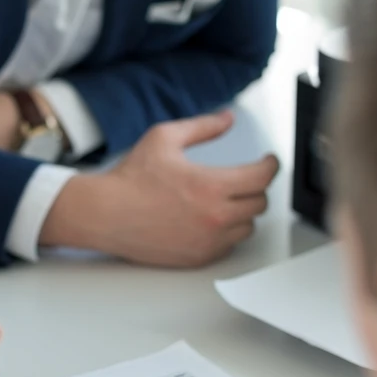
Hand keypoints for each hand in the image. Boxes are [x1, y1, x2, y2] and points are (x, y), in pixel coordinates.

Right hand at [41, 112, 278, 266]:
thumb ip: (202, 127)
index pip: (262, 178)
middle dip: (255, 187)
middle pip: (259, 203)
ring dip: (242, 212)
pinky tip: (211, 220)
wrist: (105, 214)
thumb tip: (227, 119)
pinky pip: (229, 246)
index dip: (270, 166)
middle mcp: (215, 217)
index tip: (268, 161)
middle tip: (244, 179)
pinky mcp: (198, 257)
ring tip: (225, 200)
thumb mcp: (164, 138)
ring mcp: (208, 241)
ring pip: (247, 227)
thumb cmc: (130, 178)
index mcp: (211, 186)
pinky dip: (226, 233)